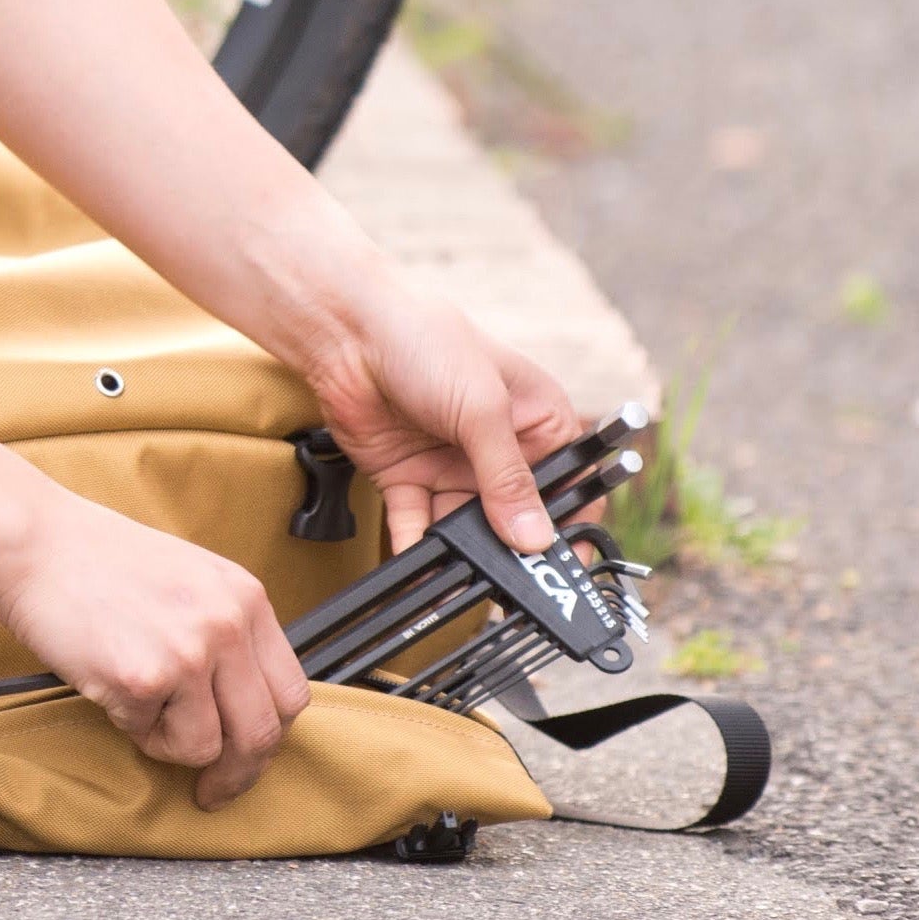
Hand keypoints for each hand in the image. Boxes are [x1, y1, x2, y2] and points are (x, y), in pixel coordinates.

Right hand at [0, 492, 311, 809]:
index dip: (268, 735)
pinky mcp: (143, 678)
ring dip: (171, 744)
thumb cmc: (96, 556)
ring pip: (206, 747)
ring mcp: (187, 652)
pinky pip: (149, 736)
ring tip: (138, 708)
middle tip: (212, 788)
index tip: (246, 755)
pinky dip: (128, 724)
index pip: (290, 694)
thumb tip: (240, 700)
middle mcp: (226, 624)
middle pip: (262, 732)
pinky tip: (107, 683)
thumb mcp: (190, 577)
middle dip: (237, 772)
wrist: (32, 541)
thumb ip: (225, 629)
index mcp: (245, 597)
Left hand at [301, 282, 579, 557]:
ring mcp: (452, 464)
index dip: (572, 527)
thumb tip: (535, 538)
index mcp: (537, 421)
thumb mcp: (482, 409)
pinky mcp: (407, 476)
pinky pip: (418, 524)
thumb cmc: (425, 341)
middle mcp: (497, 448)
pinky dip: (419, 549)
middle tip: (515, 588)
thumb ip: (507, 478)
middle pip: (517, 516)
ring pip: (467, 527)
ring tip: (469, 584)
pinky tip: (423, 573)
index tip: (568, 569)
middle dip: (514, 551)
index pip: (571, 486)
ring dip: (467, 555)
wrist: (346, 331)